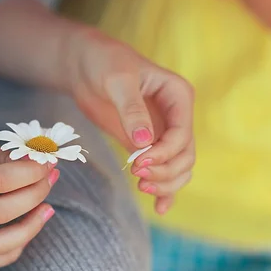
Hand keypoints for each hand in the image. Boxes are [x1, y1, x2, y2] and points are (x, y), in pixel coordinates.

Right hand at [0, 117, 58, 269]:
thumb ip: (3, 156)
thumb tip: (37, 168)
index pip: (0, 181)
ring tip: (48, 208)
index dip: (32, 172)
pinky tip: (28, 230)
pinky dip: (11, 251)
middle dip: (36, 194)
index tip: (48, 161)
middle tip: (51, 176)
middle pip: (2, 212)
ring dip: (29, 229)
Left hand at [67, 29, 194, 213]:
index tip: (138, 161)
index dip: (164, 153)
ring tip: (141, 186)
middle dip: (166, 170)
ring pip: (179, 167)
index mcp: (179, 95)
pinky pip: (163, 169)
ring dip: (166, 182)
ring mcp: (164, 131)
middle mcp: (177, 115)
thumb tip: (145, 143)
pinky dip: (164, 189)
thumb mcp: (117, 80)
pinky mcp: (148, 144)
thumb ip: (132, 110)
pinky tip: (158, 207)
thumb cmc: (103, 63)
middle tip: (138, 176)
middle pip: (186, 155)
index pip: (182, 134)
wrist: (84, 65)